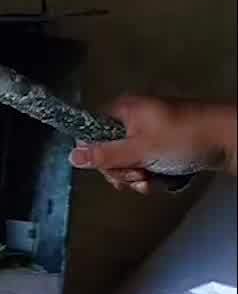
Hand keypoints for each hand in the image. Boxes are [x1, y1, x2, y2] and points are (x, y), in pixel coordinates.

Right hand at [69, 96, 236, 192]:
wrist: (228, 140)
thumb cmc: (184, 139)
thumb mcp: (139, 150)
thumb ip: (104, 155)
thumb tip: (71, 156)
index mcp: (124, 111)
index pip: (91, 132)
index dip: (96, 154)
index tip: (110, 166)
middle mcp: (133, 120)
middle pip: (108, 152)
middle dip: (120, 171)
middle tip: (138, 175)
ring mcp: (148, 134)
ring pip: (126, 163)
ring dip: (135, 178)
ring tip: (151, 180)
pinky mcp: (162, 147)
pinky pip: (143, 165)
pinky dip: (149, 176)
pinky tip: (158, 182)